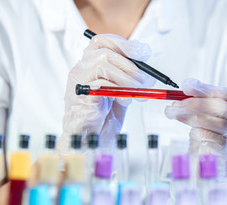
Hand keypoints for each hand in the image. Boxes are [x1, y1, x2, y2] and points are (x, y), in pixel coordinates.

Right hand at [59, 34, 155, 152]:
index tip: (143, 53)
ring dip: (127, 77)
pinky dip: (119, 91)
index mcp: (90, 66)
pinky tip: (125, 101)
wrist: (90, 141)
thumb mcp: (121, 93)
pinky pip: (101, 83)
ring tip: (137, 92)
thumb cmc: (103, 118)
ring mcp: (79, 82)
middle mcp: (82, 70)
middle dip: (131, 64)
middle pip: (105, 51)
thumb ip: (129, 79)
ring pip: (103, 63)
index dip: (124, 44)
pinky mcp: (81, 96)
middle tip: (146, 80)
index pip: (102, 41)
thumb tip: (147, 69)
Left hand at [165, 78, 226, 155]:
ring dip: (194, 119)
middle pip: (223, 108)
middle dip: (197, 104)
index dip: (206, 90)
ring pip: (220, 124)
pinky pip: (218, 141)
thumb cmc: (213, 131)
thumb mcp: (207, 111)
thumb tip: (188, 86)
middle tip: (177, 105)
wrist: (214, 159)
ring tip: (178, 116)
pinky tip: (192, 132)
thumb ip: (200, 97)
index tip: (186, 87)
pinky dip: (202, 134)